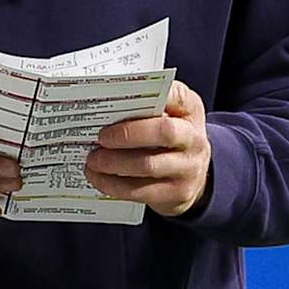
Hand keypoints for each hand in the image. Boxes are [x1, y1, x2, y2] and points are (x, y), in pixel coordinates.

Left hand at [86, 81, 212, 217]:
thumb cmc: (172, 136)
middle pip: (164, 132)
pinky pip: (141, 191)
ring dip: (114, 163)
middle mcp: (194, 139)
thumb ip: (148, 105)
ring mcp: (188, 169)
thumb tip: (108, 102)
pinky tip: (100, 178)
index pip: (178, 96)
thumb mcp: (171, 113)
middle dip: (127, 134)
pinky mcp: (176, 194)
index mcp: (190, 111)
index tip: (127, 94)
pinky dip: (115, 185)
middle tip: (101, 137)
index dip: (156, 94)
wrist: (194, 174)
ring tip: (93, 160)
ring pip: (148, 166)